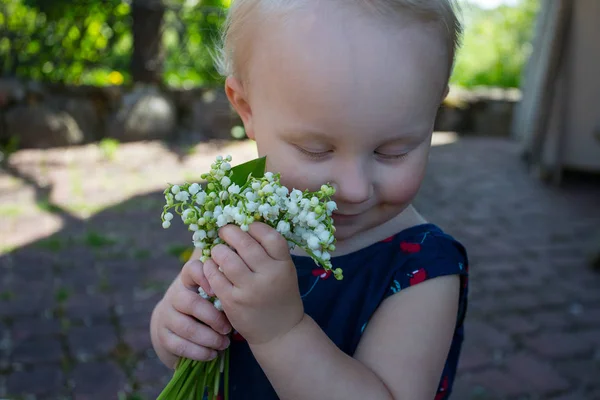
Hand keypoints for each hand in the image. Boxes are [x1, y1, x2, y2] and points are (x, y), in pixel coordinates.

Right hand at [151, 258, 232, 367]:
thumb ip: (223, 289)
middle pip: (189, 302)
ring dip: (208, 338)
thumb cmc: (203, 307)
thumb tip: (244, 288)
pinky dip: (199, 352)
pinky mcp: (163, 337)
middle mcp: (174, 295)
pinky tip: (212, 354)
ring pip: (186, 327)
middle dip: (212, 318)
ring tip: (224, 344)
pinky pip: (180, 345)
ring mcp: (166, 316)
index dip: (204, 277)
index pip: (192, 269)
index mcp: (188, 281)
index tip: (217, 291)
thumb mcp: (211, 296)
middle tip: (228, 328)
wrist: (174, 328)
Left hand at [204, 222, 304, 345]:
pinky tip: (212, 266)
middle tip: (224, 231)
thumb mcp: (285, 272)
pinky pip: (215, 277)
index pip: (270, 237)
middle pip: (245, 244)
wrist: (280, 332)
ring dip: (218, 250)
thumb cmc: (280, 295)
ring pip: (226, 259)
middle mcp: (269, 275)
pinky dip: (210, 268)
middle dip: (230, 232)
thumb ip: (270, 253)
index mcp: (284, 265)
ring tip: (217, 250)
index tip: (248, 226)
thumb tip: (244, 227)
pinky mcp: (233, 302)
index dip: (256, 227)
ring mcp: (250, 289)